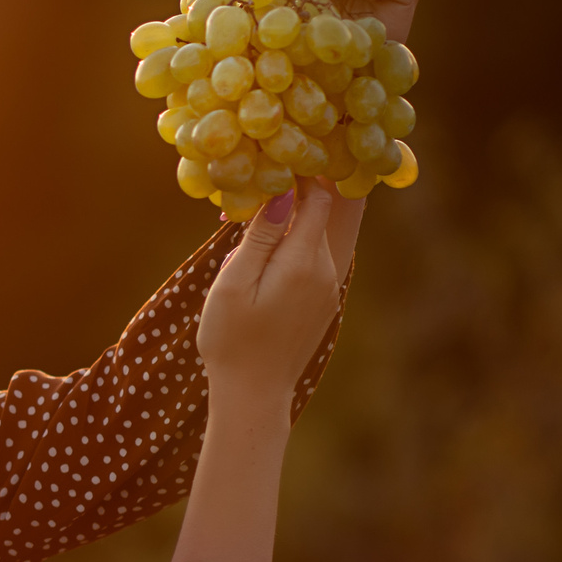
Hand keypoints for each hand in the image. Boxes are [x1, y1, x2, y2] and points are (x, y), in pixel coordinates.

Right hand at [196, 181, 344, 408]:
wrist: (253, 394)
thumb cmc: (231, 339)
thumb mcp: (234, 283)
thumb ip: (261, 236)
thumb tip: (283, 192)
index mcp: (304, 261)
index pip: (319, 197)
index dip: (298, 175)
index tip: (268, 167)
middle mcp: (328, 270)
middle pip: (326, 212)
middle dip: (298, 193)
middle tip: (263, 186)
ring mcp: (329, 287)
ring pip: (319, 236)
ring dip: (291, 222)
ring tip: (251, 224)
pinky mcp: (324, 301)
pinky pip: (315, 259)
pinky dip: (294, 246)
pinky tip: (263, 257)